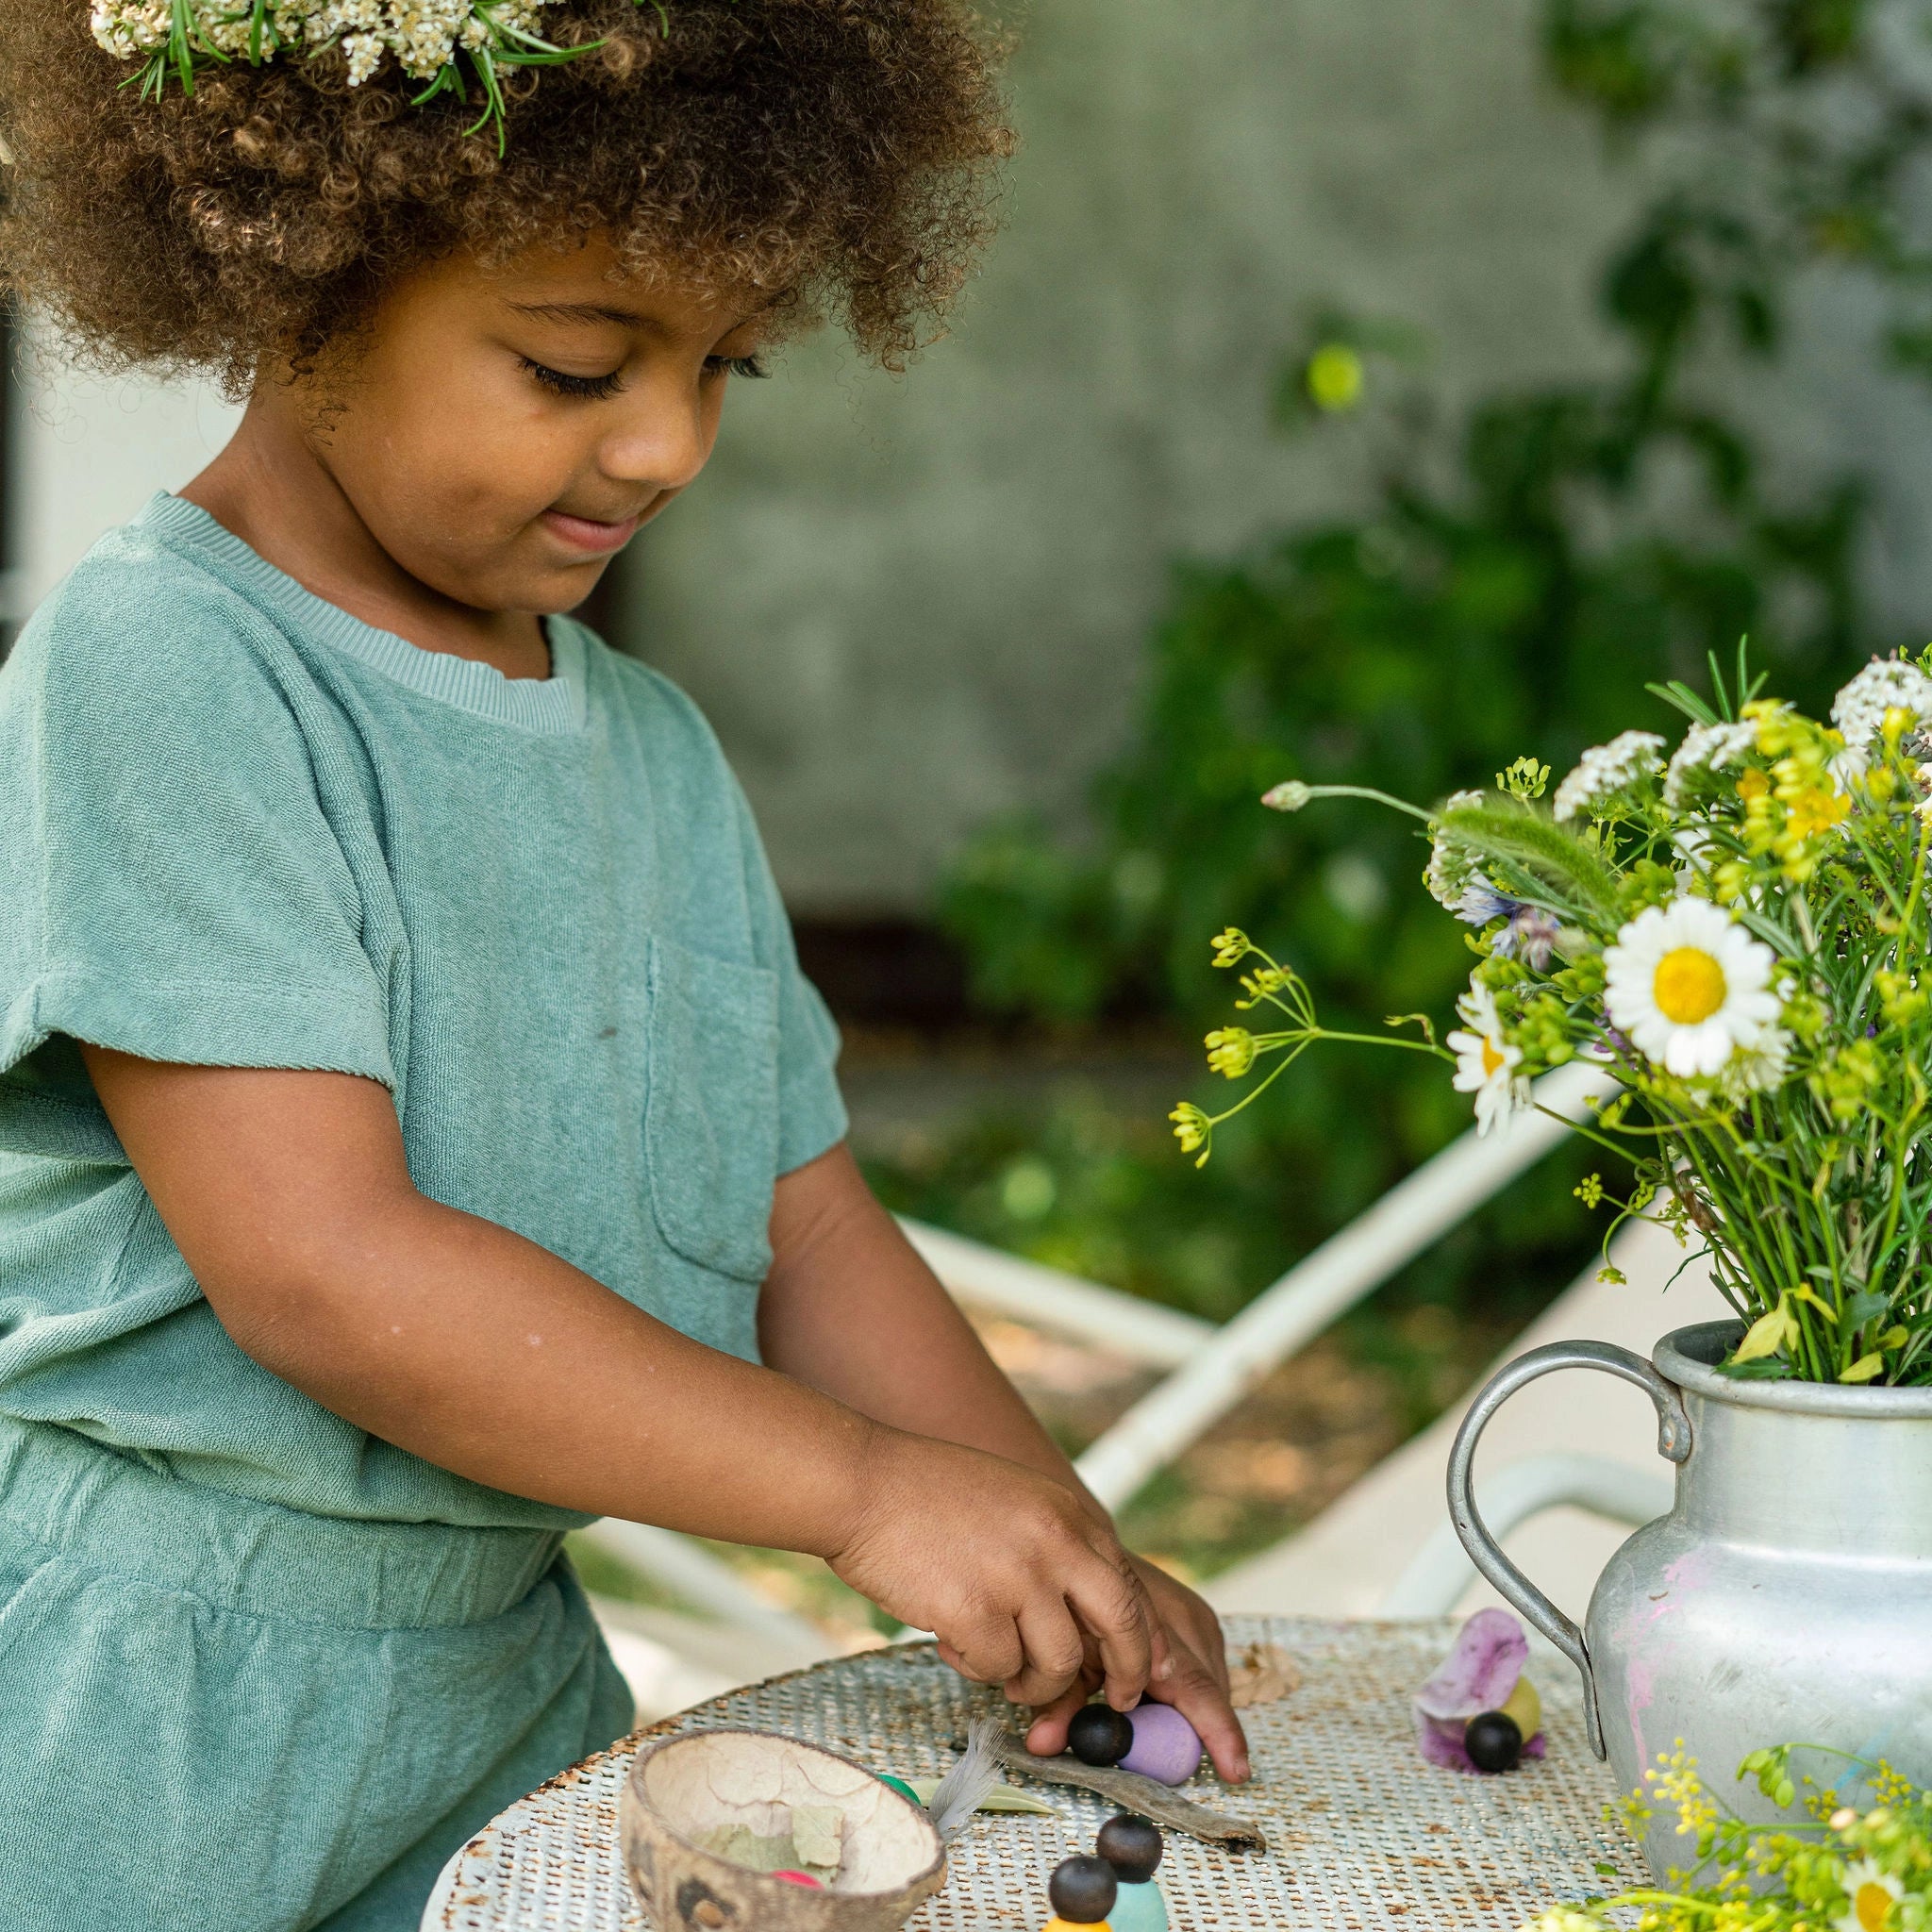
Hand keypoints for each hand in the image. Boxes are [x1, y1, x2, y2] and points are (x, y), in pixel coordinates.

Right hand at [828, 1428, 1157, 1711]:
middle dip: (1124, 1674)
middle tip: (1113, 1702)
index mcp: (1068, 1514)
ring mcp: (1017, 1577)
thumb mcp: (1015, 1502)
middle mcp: (1055, 1542)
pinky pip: (995, 1669)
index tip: (1131, 1673)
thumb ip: (1054, 1549)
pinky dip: (976, 1667)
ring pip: (1057, 1664)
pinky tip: (949, 1638)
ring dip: (1031, 1681)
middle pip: (1120, 1626)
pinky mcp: (973, 1611)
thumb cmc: (925, 1495)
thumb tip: (1084, 1622)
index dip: (1139, 1640)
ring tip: (998, 1667)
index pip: (1128, 1587)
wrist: (861, 1482)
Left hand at [1023, 1555, 1249, 1781]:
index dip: (1217, 1732)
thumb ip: (1057, 1702)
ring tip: (1170, 1727)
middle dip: (1209, 1730)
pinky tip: (1168, 1699)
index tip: (1236, 1771)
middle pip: (1208, 1686)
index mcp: (1149, 1627)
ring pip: (1212, 1677)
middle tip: (1215, 1770)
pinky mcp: (1196, 1612)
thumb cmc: (1067, 1608)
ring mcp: (1192, 1610)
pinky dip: (1192, 1688)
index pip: (1195, 1687)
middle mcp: (1181, 1615)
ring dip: (1198, 1708)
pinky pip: (1207, 1663)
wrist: (1075, 1551)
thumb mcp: (1060, 1656)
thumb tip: (1043, 1745)